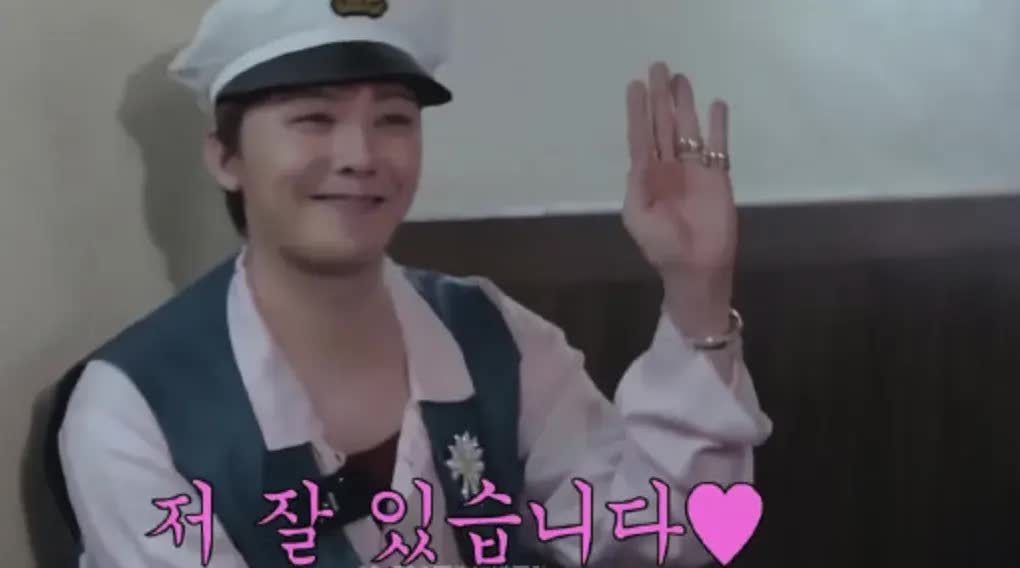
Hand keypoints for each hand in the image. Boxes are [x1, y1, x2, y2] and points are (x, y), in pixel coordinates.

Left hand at [622, 62, 737, 334]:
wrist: (697, 268)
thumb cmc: (663, 247)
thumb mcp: (639, 219)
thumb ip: (637, 188)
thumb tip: (637, 160)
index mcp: (646, 177)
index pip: (640, 137)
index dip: (638, 111)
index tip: (635, 86)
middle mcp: (669, 167)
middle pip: (663, 125)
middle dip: (660, 97)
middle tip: (658, 67)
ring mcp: (694, 169)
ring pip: (688, 129)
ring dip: (685, 104)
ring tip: (681, 78)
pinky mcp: (718, 176)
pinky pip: (718, 146)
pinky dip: (718, 126)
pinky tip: (715, 105)